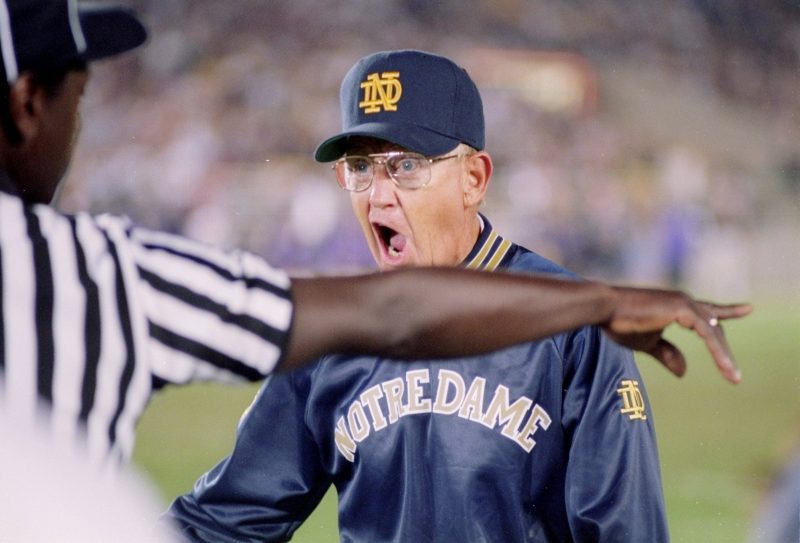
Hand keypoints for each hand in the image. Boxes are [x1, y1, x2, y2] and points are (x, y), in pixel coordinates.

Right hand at [601, 287, 752, 383]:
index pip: (707, 312)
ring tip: (733, 378)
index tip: (748, 309)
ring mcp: (685, 303)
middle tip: (734, 375)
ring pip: (713, 332)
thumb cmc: (620, 323)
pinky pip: (707, 333)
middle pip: (713, 327)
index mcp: (677, 307)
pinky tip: (724, 367)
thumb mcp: (647, 344)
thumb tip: (684, 373)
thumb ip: (667, 354)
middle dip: (723, 352)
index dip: (727, 312)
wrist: (605, 310)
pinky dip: (716, 351)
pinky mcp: (682, 308)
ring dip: (723, 356)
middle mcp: (684, 301)